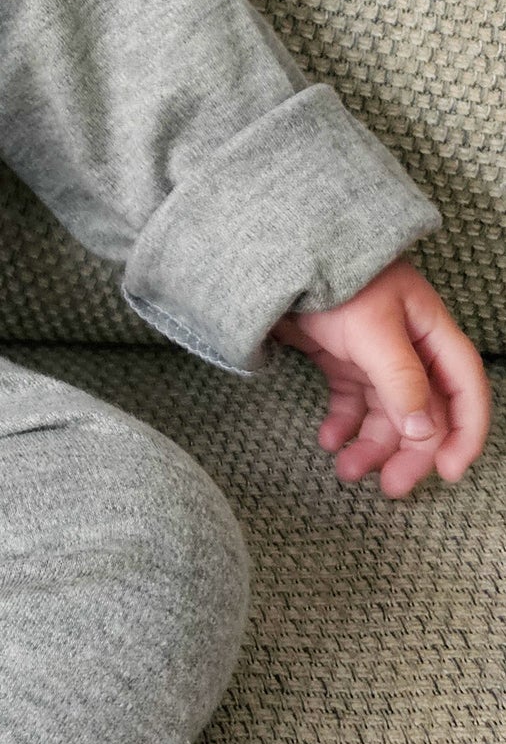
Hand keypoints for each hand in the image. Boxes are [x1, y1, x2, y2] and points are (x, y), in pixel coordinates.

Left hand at [275, 260, 489, 498]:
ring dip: (370, 445)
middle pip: (424, 412)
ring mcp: (374, 355)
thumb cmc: (334, 280)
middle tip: (389, 487)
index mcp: (432, 334)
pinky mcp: (341, 359)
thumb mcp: (373, 329)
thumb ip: (401, 380)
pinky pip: (351, 402)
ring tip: (345, 471)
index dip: (465, 433)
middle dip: (409, 452)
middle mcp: (410, 348)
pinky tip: (327, 440)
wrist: (277, 256)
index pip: (465, 390)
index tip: (448, 472)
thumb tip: (426, 432)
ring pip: (384, 413)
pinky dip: (342, 424)